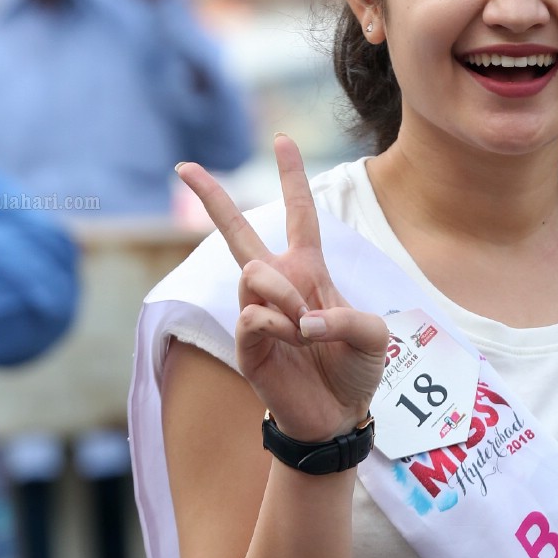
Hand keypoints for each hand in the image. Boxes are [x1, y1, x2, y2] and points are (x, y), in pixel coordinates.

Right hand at [174, 134, 388, 442]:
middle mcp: (278, 285)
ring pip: (254, 272)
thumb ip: (347, 315)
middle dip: (212, 197)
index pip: (300, 215)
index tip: (281, 141)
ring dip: (285, 296)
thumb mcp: (374, 335)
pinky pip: (253, 314)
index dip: (291, 179)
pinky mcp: (246, 343)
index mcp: (309, 271)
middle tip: (184, 166)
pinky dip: (281, 326)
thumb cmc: (355, 370)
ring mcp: (257, 312)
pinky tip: (294, 341)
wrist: (337, 417)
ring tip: (305, 328)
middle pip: (238, 232)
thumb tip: (300, 318)